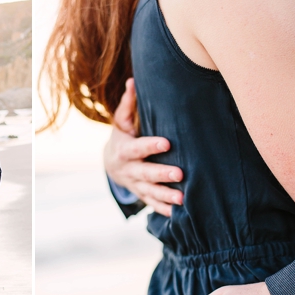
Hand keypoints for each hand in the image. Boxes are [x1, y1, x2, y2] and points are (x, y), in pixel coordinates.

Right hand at [103, 78, 182, 215]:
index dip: (150, 146)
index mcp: (124, 150)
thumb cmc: (123, 137)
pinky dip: (164, 210)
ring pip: (150, 192)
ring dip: (166, 196)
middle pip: (146, 173)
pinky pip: (152, 204)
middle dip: (162, 174)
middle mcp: (129, 169)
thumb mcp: (122, 122)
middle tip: (180, 174)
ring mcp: (135, 185)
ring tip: (183, 199)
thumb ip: (129, 104)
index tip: (167, 142)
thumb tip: (133, 81)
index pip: (138, 148)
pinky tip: (179, 214)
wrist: (111, 164)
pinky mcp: (142, 194)